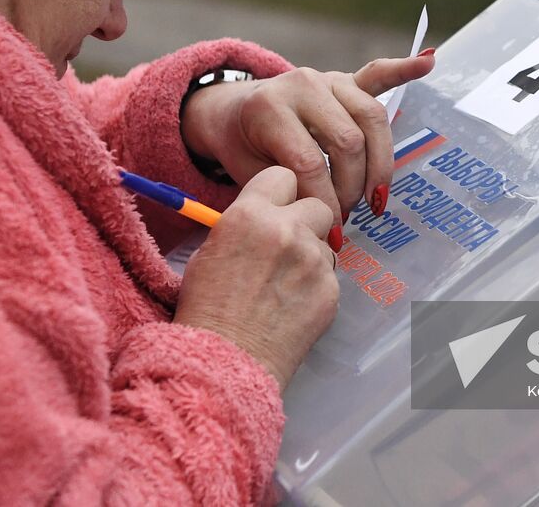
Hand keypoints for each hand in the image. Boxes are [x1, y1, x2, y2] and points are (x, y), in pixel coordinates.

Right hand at [174, 167, 338, 387]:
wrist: (226, 362)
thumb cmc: (207, 310)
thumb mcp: (209, 252)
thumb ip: (242, 226)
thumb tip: (260, 217)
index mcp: (250, 214)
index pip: (284, 176)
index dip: (280, 193)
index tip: (277, 207)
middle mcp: (287, 230)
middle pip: (317, 205)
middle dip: (305, 221)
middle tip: (287, 246)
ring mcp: (314, 262)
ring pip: (325, 243)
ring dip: (310, 256)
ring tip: (283, 285)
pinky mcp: (331, 291)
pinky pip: (329, 276)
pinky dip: (315, 287)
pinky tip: (292, 306)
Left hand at [180, 53, 436, 223]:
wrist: (231, 111)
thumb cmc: (242, 148)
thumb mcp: (248, 172)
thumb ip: (286, 191)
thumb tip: (325, 221)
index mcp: (269, 108)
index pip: (310, 161)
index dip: (324, 201)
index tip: (331, 230)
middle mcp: (301, 85)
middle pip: (348, 140)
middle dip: (352, 186)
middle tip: (348, 215)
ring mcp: (327, 79)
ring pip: (372, 117)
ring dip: (380, 162)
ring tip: (375, 196)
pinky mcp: (345, 79)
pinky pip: (378, 74)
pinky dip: (404, 69)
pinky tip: (429, 61)